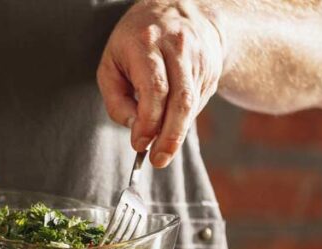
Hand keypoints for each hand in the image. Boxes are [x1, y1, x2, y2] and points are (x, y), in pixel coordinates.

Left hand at [97, 0, 223, 167]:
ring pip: (191, 104)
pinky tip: (171, 125)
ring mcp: (198, 58)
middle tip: (158, 159)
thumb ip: (116, 99)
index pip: (155, 89)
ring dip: (177, 133)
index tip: (139, 144)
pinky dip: (182, 120)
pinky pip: (196, 102)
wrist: (181, 9)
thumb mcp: (111, 63)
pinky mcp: (210, 71)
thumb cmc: (136, 41)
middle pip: (180, 100)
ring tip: (163, 153)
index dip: (148, 121)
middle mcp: (177, 48)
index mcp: (147, 43)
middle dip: (169, 136)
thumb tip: (134, 128)